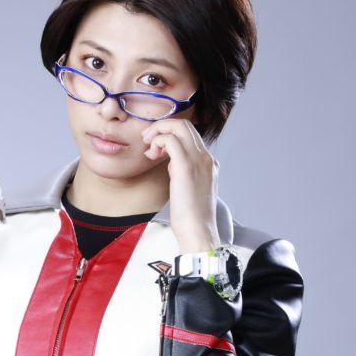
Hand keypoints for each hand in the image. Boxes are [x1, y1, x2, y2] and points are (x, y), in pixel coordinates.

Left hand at [141, 119, 219, 251]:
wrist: (198, 231)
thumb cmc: (191, 216)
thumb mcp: (189, 188)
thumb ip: (182, 171)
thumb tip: (170, 161)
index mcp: (208, 162)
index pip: (190, 134)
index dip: (170, 134)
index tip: (156, 147)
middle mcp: (206, 157)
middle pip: (185, 125)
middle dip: (162, 127)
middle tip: (147, 141)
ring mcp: (198, 160)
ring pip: (178, 126)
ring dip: (158, 132)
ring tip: (148, 149)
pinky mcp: (185, 167)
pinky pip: (170, 140)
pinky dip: (158, 141)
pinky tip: (152, 155)